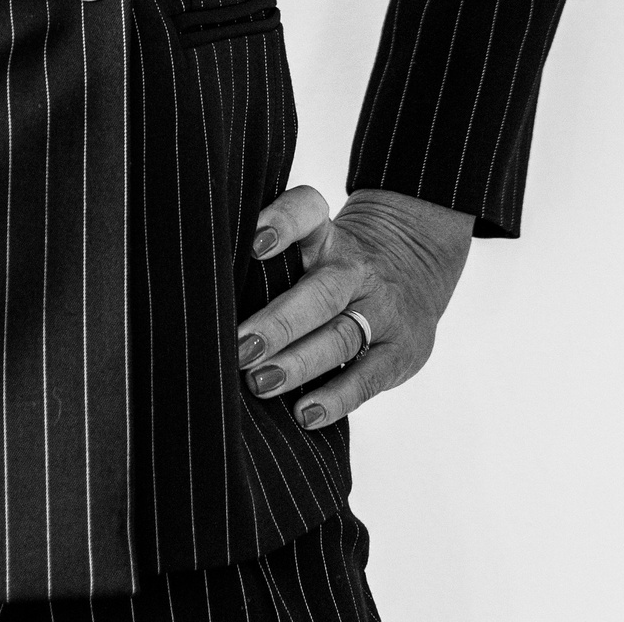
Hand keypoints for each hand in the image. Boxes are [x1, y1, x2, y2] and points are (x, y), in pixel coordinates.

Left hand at [235, 183, 473, 431]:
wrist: (414, 265)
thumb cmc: (335, 262)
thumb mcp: (313, 242)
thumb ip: (271, 261)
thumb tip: (209, 299)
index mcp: (326, 235)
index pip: (307, 211)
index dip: (282, 222)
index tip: (254, 242)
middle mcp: (354, 269)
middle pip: (320, 292)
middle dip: (279, 322)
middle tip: (240, 346)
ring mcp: (380, 311)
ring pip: (340, 336)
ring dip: (298, 363)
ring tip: (259, 383)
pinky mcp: (399, 353)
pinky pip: (367, 378)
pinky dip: (336, 397)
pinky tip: (305, 413)